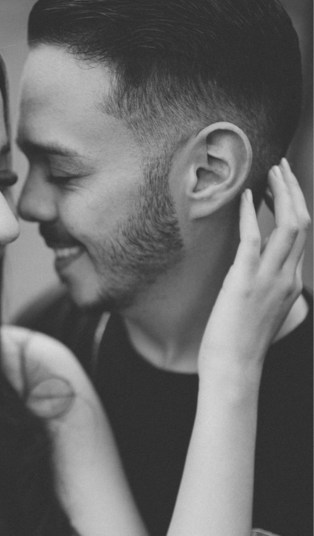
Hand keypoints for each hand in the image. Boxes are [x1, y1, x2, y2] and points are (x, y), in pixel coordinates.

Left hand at [201, 159, 308, 373]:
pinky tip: (244, 197)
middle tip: (280, 169)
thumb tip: (256, 275)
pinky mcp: (245, 281)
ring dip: (281, 195)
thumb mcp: (262, 311)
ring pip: (289, 226)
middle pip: (302, 223)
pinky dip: (251, 214)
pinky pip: (254, 239)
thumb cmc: (240, 342)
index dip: (294, 205)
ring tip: (269, 173)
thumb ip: (268, 290)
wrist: (233, 366)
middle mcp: (288, 277)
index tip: (281, 186)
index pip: (301, 235)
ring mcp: (270, 278)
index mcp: (292, 283)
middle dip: (294, 191)